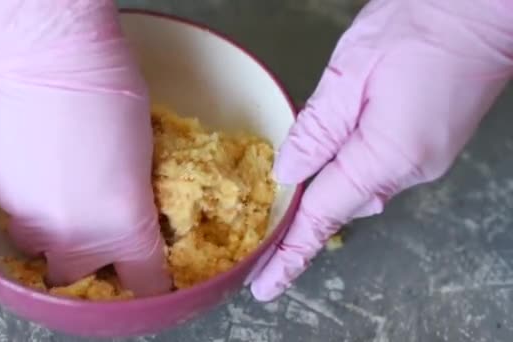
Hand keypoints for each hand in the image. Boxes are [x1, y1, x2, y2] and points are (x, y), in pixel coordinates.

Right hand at [0, 0, 170, 295]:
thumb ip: (132, 197)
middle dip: (88, 259)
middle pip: (76, 276)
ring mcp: (27, 218)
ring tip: (59, 188)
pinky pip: (13, 208)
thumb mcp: (146, 152)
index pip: (145, 281)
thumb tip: (125, 204)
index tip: (152, 268)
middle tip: (95, 226)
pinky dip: (27, 194)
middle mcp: (73, 237)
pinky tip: (35, 159)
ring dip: (51, 227)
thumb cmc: (114, 91)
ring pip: (37, 243)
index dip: (151, 277)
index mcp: (123, 228)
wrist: (48, 56)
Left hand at [251, 0, 512, 300]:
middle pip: (340, 203)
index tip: (266, 285)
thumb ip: (317, 128)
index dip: (289, 252)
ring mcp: (424, 161)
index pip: (323, 216)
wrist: (482, 11)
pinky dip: (350, 166)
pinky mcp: (429, 148)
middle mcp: (408, 170)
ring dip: (328, 182)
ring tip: (303, 165)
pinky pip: (378, 171)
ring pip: (359, 186)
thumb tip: (288, 174)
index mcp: (385, 156)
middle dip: (304, 208)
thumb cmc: (418, 28)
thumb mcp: (350, 72)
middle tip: (267, 212)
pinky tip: (340, 142)